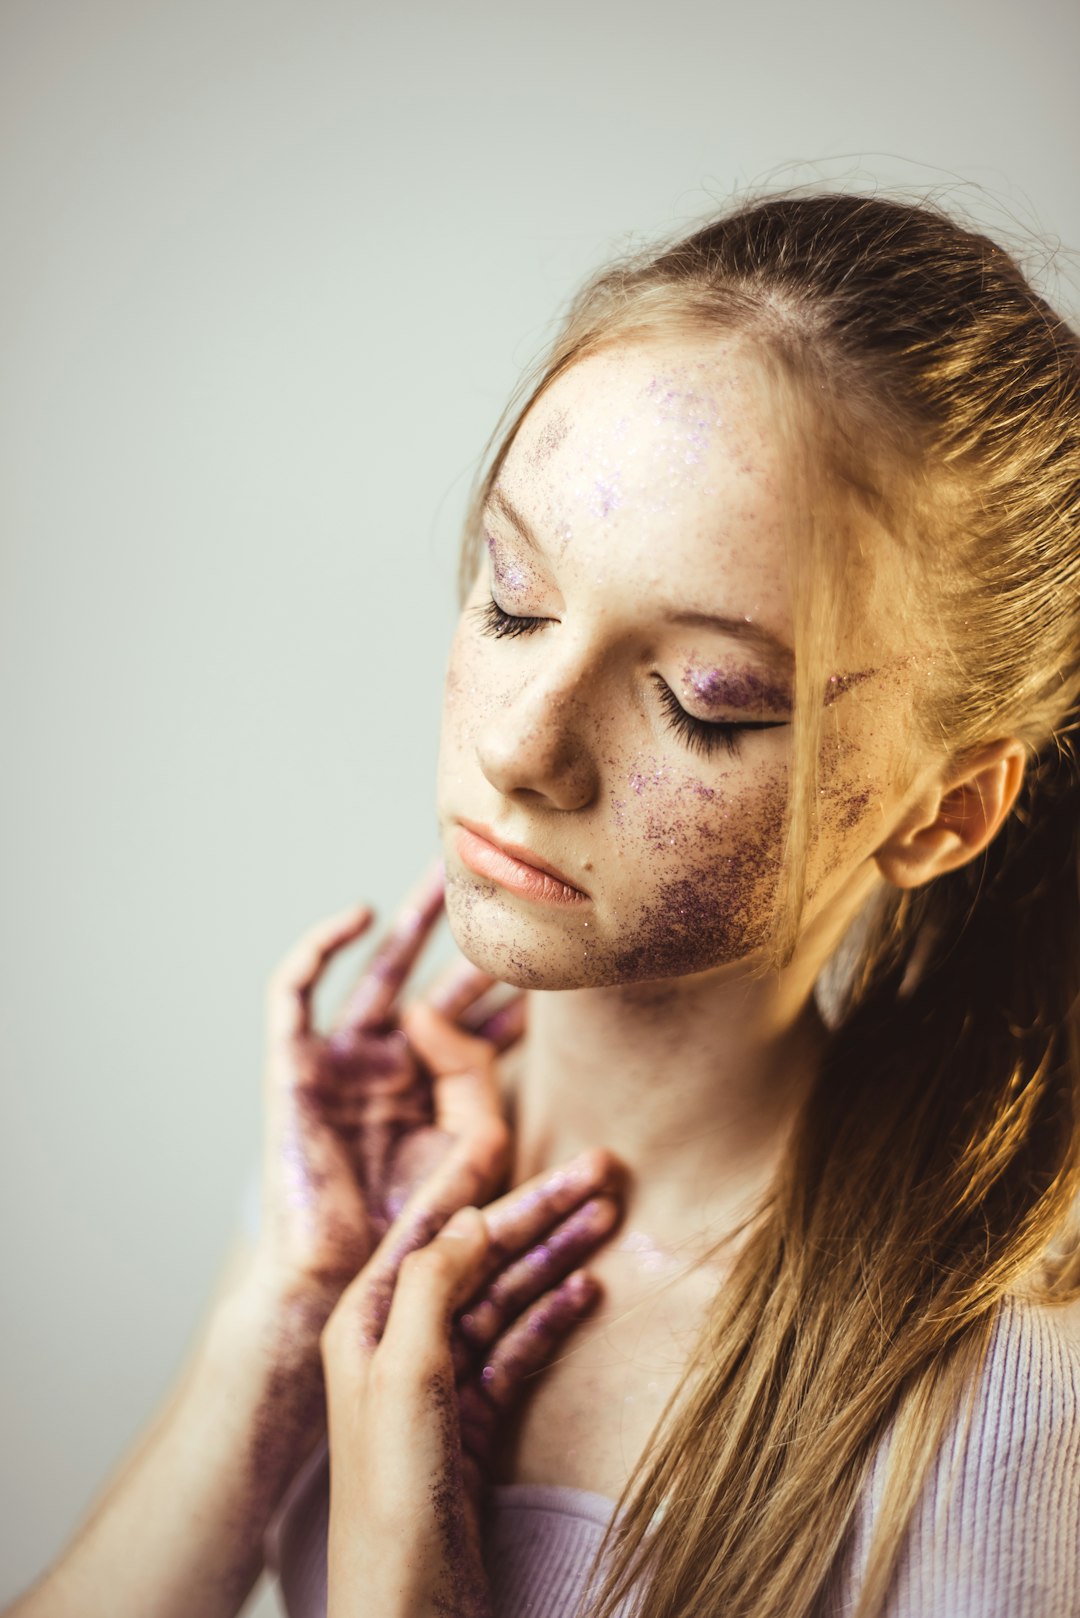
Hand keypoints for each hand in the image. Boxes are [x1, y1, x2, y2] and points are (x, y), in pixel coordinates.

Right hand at [256, 859, 523, 1301]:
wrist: (345, 1279)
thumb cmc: (414, 1224)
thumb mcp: (472, 1145)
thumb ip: (477, 1074)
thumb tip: (439, 1012)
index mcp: (436, 1094)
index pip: (484, 1024)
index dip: (519, 989)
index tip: (564, 950)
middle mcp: (392, 1069)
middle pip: (439, 984)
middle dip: (473, 940)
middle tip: (510, 886)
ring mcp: (341, 1063)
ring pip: (377, 971)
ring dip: (408, 922)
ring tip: (441, 873)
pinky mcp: (290, 1064)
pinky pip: (295, 991)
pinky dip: (319, 947)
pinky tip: (357, 916)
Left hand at [320, 1140, 623, 1617]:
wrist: (407, 1608)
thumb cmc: (391, 1499)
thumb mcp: (406, 1374)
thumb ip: (433, 1285)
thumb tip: (468, 1217)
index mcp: (366, 1319)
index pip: (428, 1225)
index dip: (473, 1175)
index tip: (514, 1129)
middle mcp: (398, 1341)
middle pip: (477, 1256)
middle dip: (536, 1212)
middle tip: (600, 1171)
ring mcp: (436, 1382)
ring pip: (503, 1298)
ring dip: (554, 1256)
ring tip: (608, 1216)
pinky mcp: (469, 1423)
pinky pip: (515, 1350)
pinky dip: (552, 1317)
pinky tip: (588, 1290)